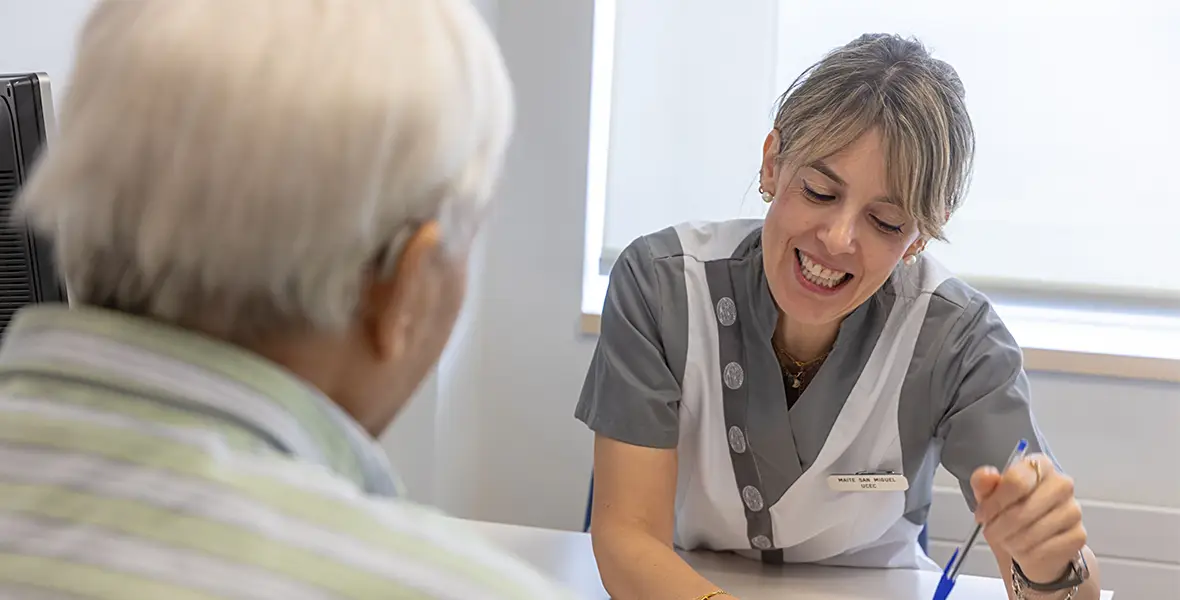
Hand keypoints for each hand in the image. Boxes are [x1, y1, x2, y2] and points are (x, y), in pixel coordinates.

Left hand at [970, 453, 1085, 583]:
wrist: (1034, 543)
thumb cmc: (1011, 513)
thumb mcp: (990, 496)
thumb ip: (984, 483)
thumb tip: (987, 475)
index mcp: (1039, 466)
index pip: (1016, 480)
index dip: (995, 502)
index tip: (982, 514)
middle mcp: (1062, 484)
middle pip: (1023, 508)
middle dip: (1000, 525)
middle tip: (991, 532)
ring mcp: (1073, 510)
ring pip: (1033, 531)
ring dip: (1011, 541)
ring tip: (1006, 540)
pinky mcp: (1078, 535)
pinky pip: (1045, 549)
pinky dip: (1027, 554)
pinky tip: (1024, 550)